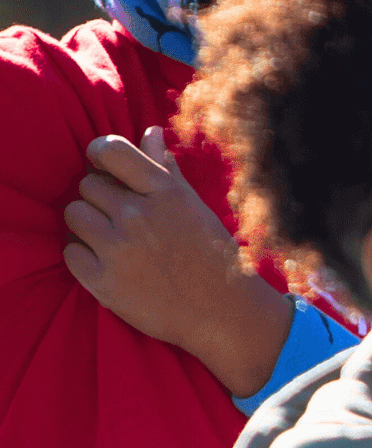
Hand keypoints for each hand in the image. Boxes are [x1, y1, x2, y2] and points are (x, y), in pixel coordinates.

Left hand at [61, 126, 292, 395]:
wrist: (225, 315)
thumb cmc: (213, 257)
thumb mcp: (195, 207)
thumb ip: (165, 170)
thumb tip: (149, 131)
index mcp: (165, 193)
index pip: (110, 150)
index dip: (99, 155)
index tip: (104, 168)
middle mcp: (139, 217)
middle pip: (87, 185)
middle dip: (100, 199)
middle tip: (121, 220)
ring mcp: (120, 250)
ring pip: (74, 215)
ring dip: (88, 225)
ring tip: (113, 241)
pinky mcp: (105, 282)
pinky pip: (71, 253)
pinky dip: (84, 258)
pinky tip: (109, 264)